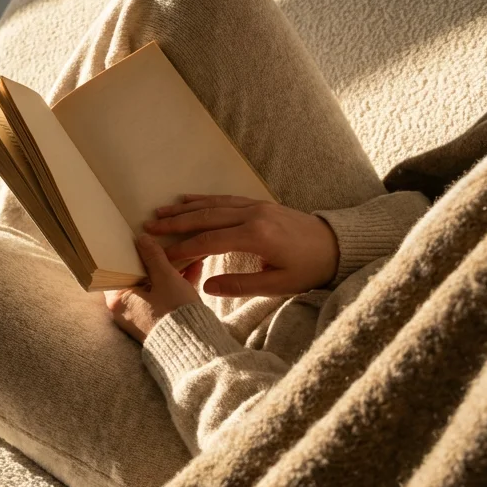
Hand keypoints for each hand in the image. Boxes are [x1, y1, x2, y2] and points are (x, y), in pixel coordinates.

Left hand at [104, 234, 202, 342]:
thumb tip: (142, 238)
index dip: (128, 253)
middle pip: (137, 276)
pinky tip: (194, 267)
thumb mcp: (166, 279)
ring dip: (169, 270)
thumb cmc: (174, 313)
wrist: (194, 347)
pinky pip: (165, 296)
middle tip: (161, 242)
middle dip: (153, 260)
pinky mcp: (159, 319)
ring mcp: (142, 315)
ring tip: (183, 252)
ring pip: (154, 286)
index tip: (136, 239)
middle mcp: (125, 309)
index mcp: (118, 299)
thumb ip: (154, 257)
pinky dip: (176, 283)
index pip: (116, 270)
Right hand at [144, 194, 338, 296]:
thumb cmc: (309, 269)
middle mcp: (253, 216)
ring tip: (160, 213)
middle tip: (149, 228)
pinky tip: (186, 200)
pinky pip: (225, 199)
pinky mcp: (259, 204)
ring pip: (212, 205)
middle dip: (176, 223)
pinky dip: (203, 200)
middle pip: (206, 218)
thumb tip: (205, 286)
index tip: (163, 255)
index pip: (210, 241)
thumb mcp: (278, 285)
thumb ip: (240, 285)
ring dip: (184, 209)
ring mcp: (256, 206)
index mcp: (257, 237)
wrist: (336, 246)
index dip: (184, 248)